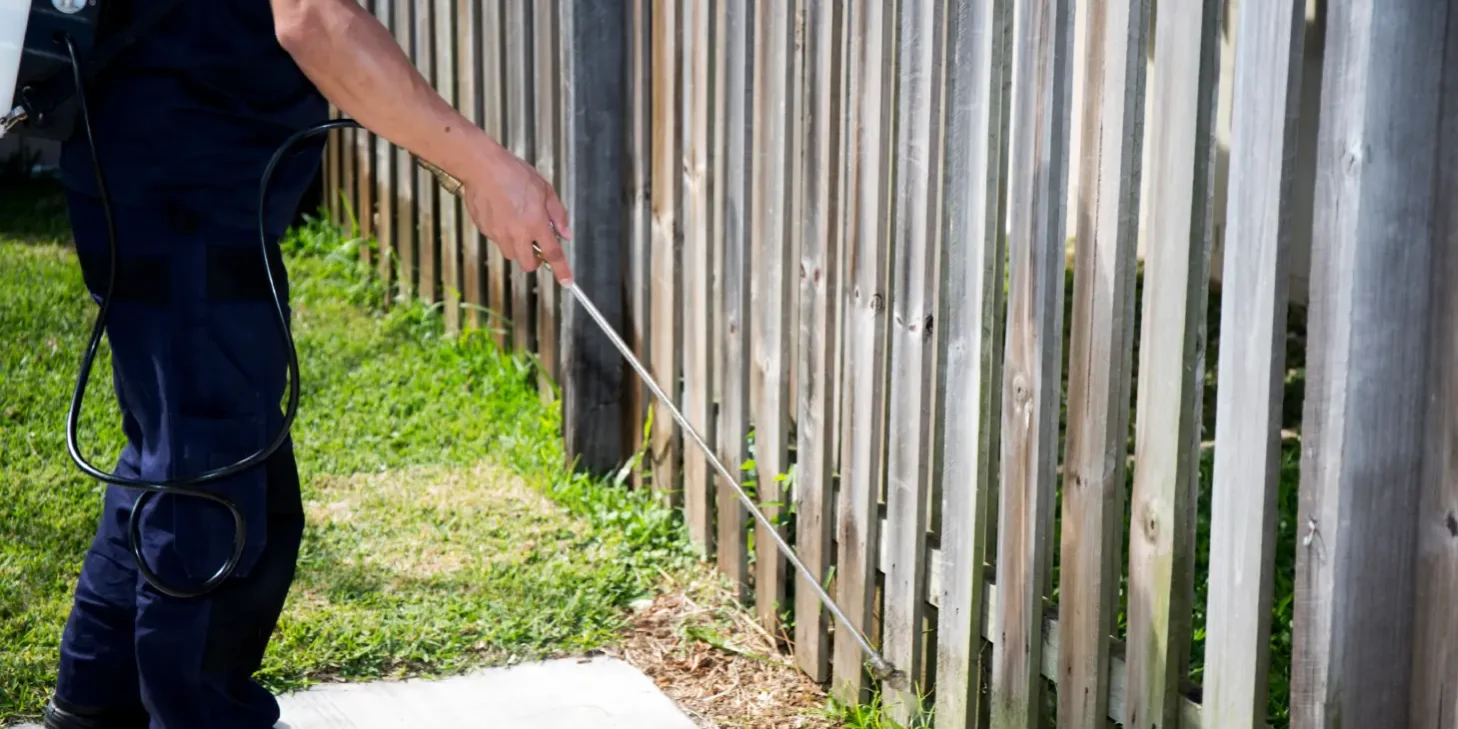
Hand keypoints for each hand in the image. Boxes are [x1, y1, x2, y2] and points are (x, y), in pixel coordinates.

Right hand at [460, 139, 573, 283]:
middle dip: (534, 259)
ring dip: (518, 247)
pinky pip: (497, 241)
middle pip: (528, 264)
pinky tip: (502, 214)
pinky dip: (503, 234)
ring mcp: (498, 234)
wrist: (481, 167)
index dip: (561, 270)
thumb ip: (558, 214)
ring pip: (511, 254)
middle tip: (535, 244)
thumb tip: (565, 234)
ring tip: (516, 223)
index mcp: (535, 223)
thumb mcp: (545, 190)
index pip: (552, 254)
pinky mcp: (484, 230)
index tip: (567, 282)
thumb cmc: (514, 174)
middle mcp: (517, 233)